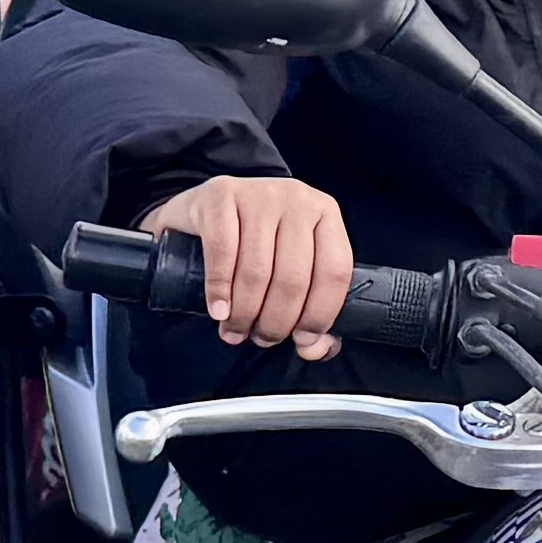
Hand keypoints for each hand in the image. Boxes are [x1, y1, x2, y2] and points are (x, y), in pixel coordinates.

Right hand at [146, 175, 354, 358]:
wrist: (206, 205)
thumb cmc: (253, 241)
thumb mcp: (288, 266)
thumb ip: (310, 308)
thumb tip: (316, 348)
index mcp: (326, 214)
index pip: (335, 271)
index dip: (320, 314)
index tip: (301, 340)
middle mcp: (297, 199)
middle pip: (294, 277)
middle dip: (277, 321)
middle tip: (262, 338)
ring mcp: (259, 194)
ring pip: (258, 270)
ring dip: (245, 312)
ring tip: (235, 330)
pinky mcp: (221, 195)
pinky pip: (223, 252)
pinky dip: (220, 290)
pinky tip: (218, 310)